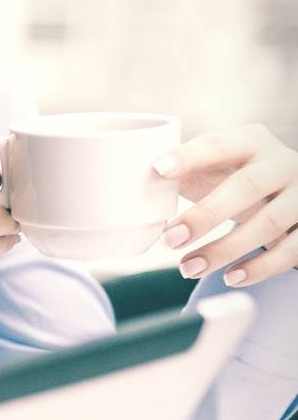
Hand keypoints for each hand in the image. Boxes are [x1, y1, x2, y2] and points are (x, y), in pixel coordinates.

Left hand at [157, 124, 297, 286]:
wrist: (295, 195)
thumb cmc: (241, 181)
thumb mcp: (218, 170)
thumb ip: (185, 174)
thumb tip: (137, 188)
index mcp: (252, 142)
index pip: (218, 146)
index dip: (189, 157)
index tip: (158, 169)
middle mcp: (282, 164)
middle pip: (245, 187)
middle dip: (205, 216)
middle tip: (170, 239)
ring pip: (267, 223)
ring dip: (224, 249)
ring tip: (187, 268)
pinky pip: (291, 249)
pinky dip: (260, 267)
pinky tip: (231, 277)